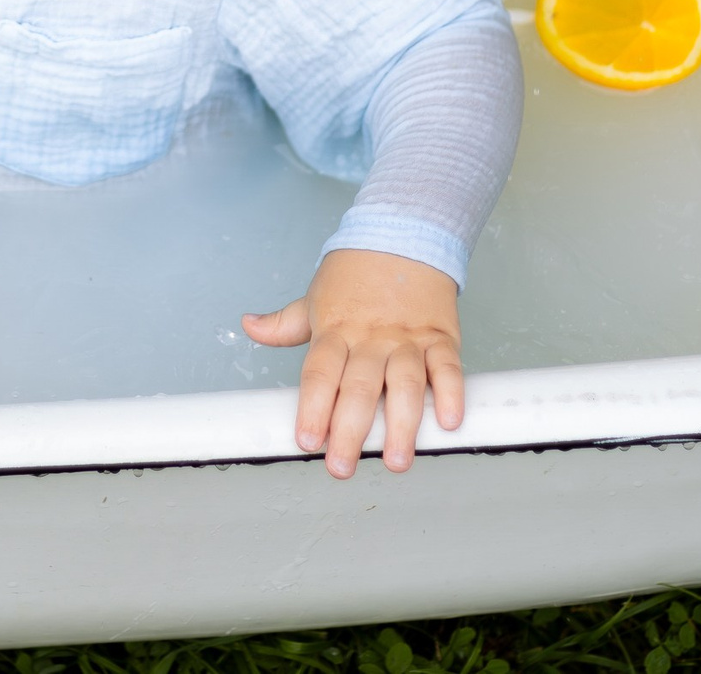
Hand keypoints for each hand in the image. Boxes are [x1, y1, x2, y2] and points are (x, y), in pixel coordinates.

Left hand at [241, 248, 461, 477]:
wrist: (403, 234)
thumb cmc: (355, 273)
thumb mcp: (315, 298)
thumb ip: (284, 324)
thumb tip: (249, 326)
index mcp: (335, 331)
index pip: (320, 374)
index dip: (313, 408)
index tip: (307, 440)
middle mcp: (371, 338)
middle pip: (359, 388)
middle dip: (350, 431)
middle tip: (342, 466)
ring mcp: (406, 338)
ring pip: (405, 383)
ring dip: (402, 424)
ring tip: (397, 460)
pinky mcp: (440, 336)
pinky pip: (447, 366)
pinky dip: (451, 393)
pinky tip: (449, 421)